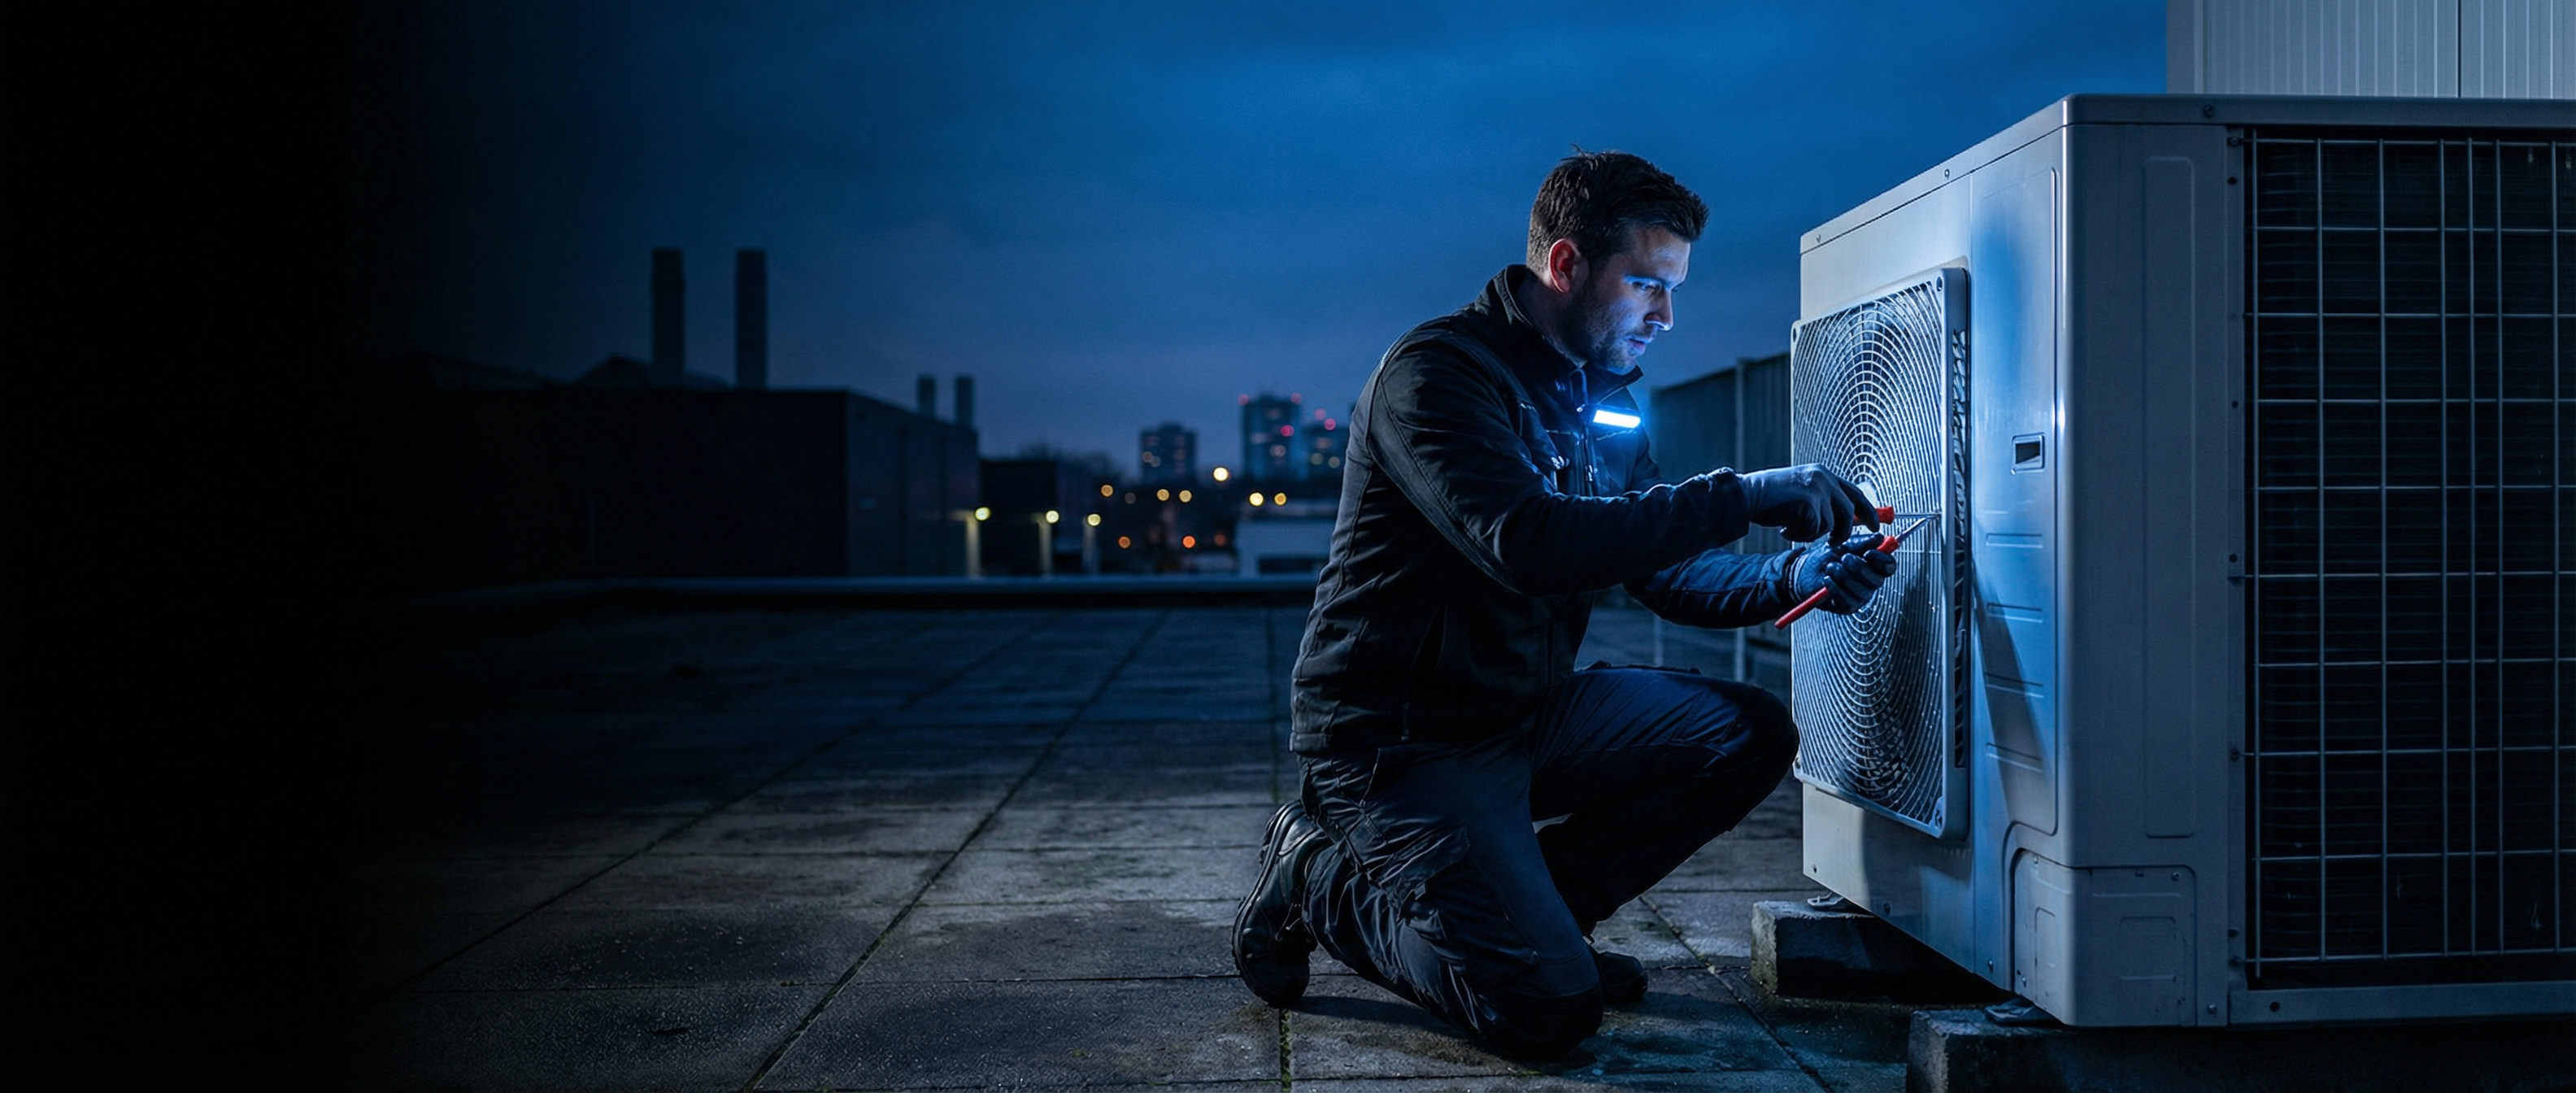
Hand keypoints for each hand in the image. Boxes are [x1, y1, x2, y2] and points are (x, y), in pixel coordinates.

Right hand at [1739, 465, 1876, 542]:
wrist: (1746, 495)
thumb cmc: (1769, 498)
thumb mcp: (1800, 492)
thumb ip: (1821, 499)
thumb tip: (1845, 517)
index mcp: (1823, 473)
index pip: (1855, 492)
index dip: (1867, 510)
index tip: (1875, 525)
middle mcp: (1823, 478)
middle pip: (1849, 511)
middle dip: (1846, 531)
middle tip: (1837, 544)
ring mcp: (1817, 489)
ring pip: (1830, 525)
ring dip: (1811, 534)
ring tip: (1790, 530)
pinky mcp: (1809, 503)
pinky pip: (1814, 530)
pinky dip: (1799, 535)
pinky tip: (1783, 529)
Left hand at [1789, 535, 1898, 614]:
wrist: (1805, 570)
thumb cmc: (1829, 555)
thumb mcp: (1843, 544)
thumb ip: (1861, 542)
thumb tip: (1880, 537)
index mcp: (1874, 565)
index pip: (1889, 566)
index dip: (1882, 560)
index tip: (1868, 553)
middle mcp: (1871, 582)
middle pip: (1877, 580)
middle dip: (1860, 568)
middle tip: (1844, 558)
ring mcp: (1860, 596)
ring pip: (1861, 592)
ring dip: (1845, 577)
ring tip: (1830, 567)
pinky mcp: (1847, 607)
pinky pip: (1848, 602)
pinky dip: (1836, 589)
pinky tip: (1827, 579)